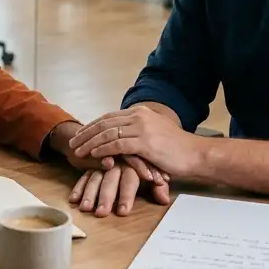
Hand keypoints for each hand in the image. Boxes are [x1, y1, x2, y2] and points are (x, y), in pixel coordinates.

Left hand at [69, 105, 207, 179]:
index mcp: (140, 112)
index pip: (109, 116)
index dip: (93, 125)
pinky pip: (116, 144)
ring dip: (90, 143)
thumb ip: (139, 133)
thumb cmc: (177, 149)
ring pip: (107, 133)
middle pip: (104, 123)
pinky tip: (93, 156)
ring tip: (78, 151)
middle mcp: (139, 116)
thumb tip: (124, 138)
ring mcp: (141, 128)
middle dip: (86, 133)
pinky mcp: (144, 142)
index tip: (80, 134)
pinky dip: (102, 149)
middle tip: (73, 142)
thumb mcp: (155, 134)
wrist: (195, 154)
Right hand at [70, 155, 170, 216]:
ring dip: (91, 193)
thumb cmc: (136, 157)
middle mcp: (117, 156)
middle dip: (110, 194)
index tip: (135, 198)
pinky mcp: (89, 162)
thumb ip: (156, 185)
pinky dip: (79, 186)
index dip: (134, 184)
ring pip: (96, 176)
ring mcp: (101, 159)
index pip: (136, 166)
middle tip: (109, 212)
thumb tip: (165, 200)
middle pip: (113, 175)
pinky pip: (84, 175)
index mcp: (133, 153)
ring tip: (87, 208)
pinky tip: (75, 198)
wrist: (108, 134)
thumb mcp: (148, 169)